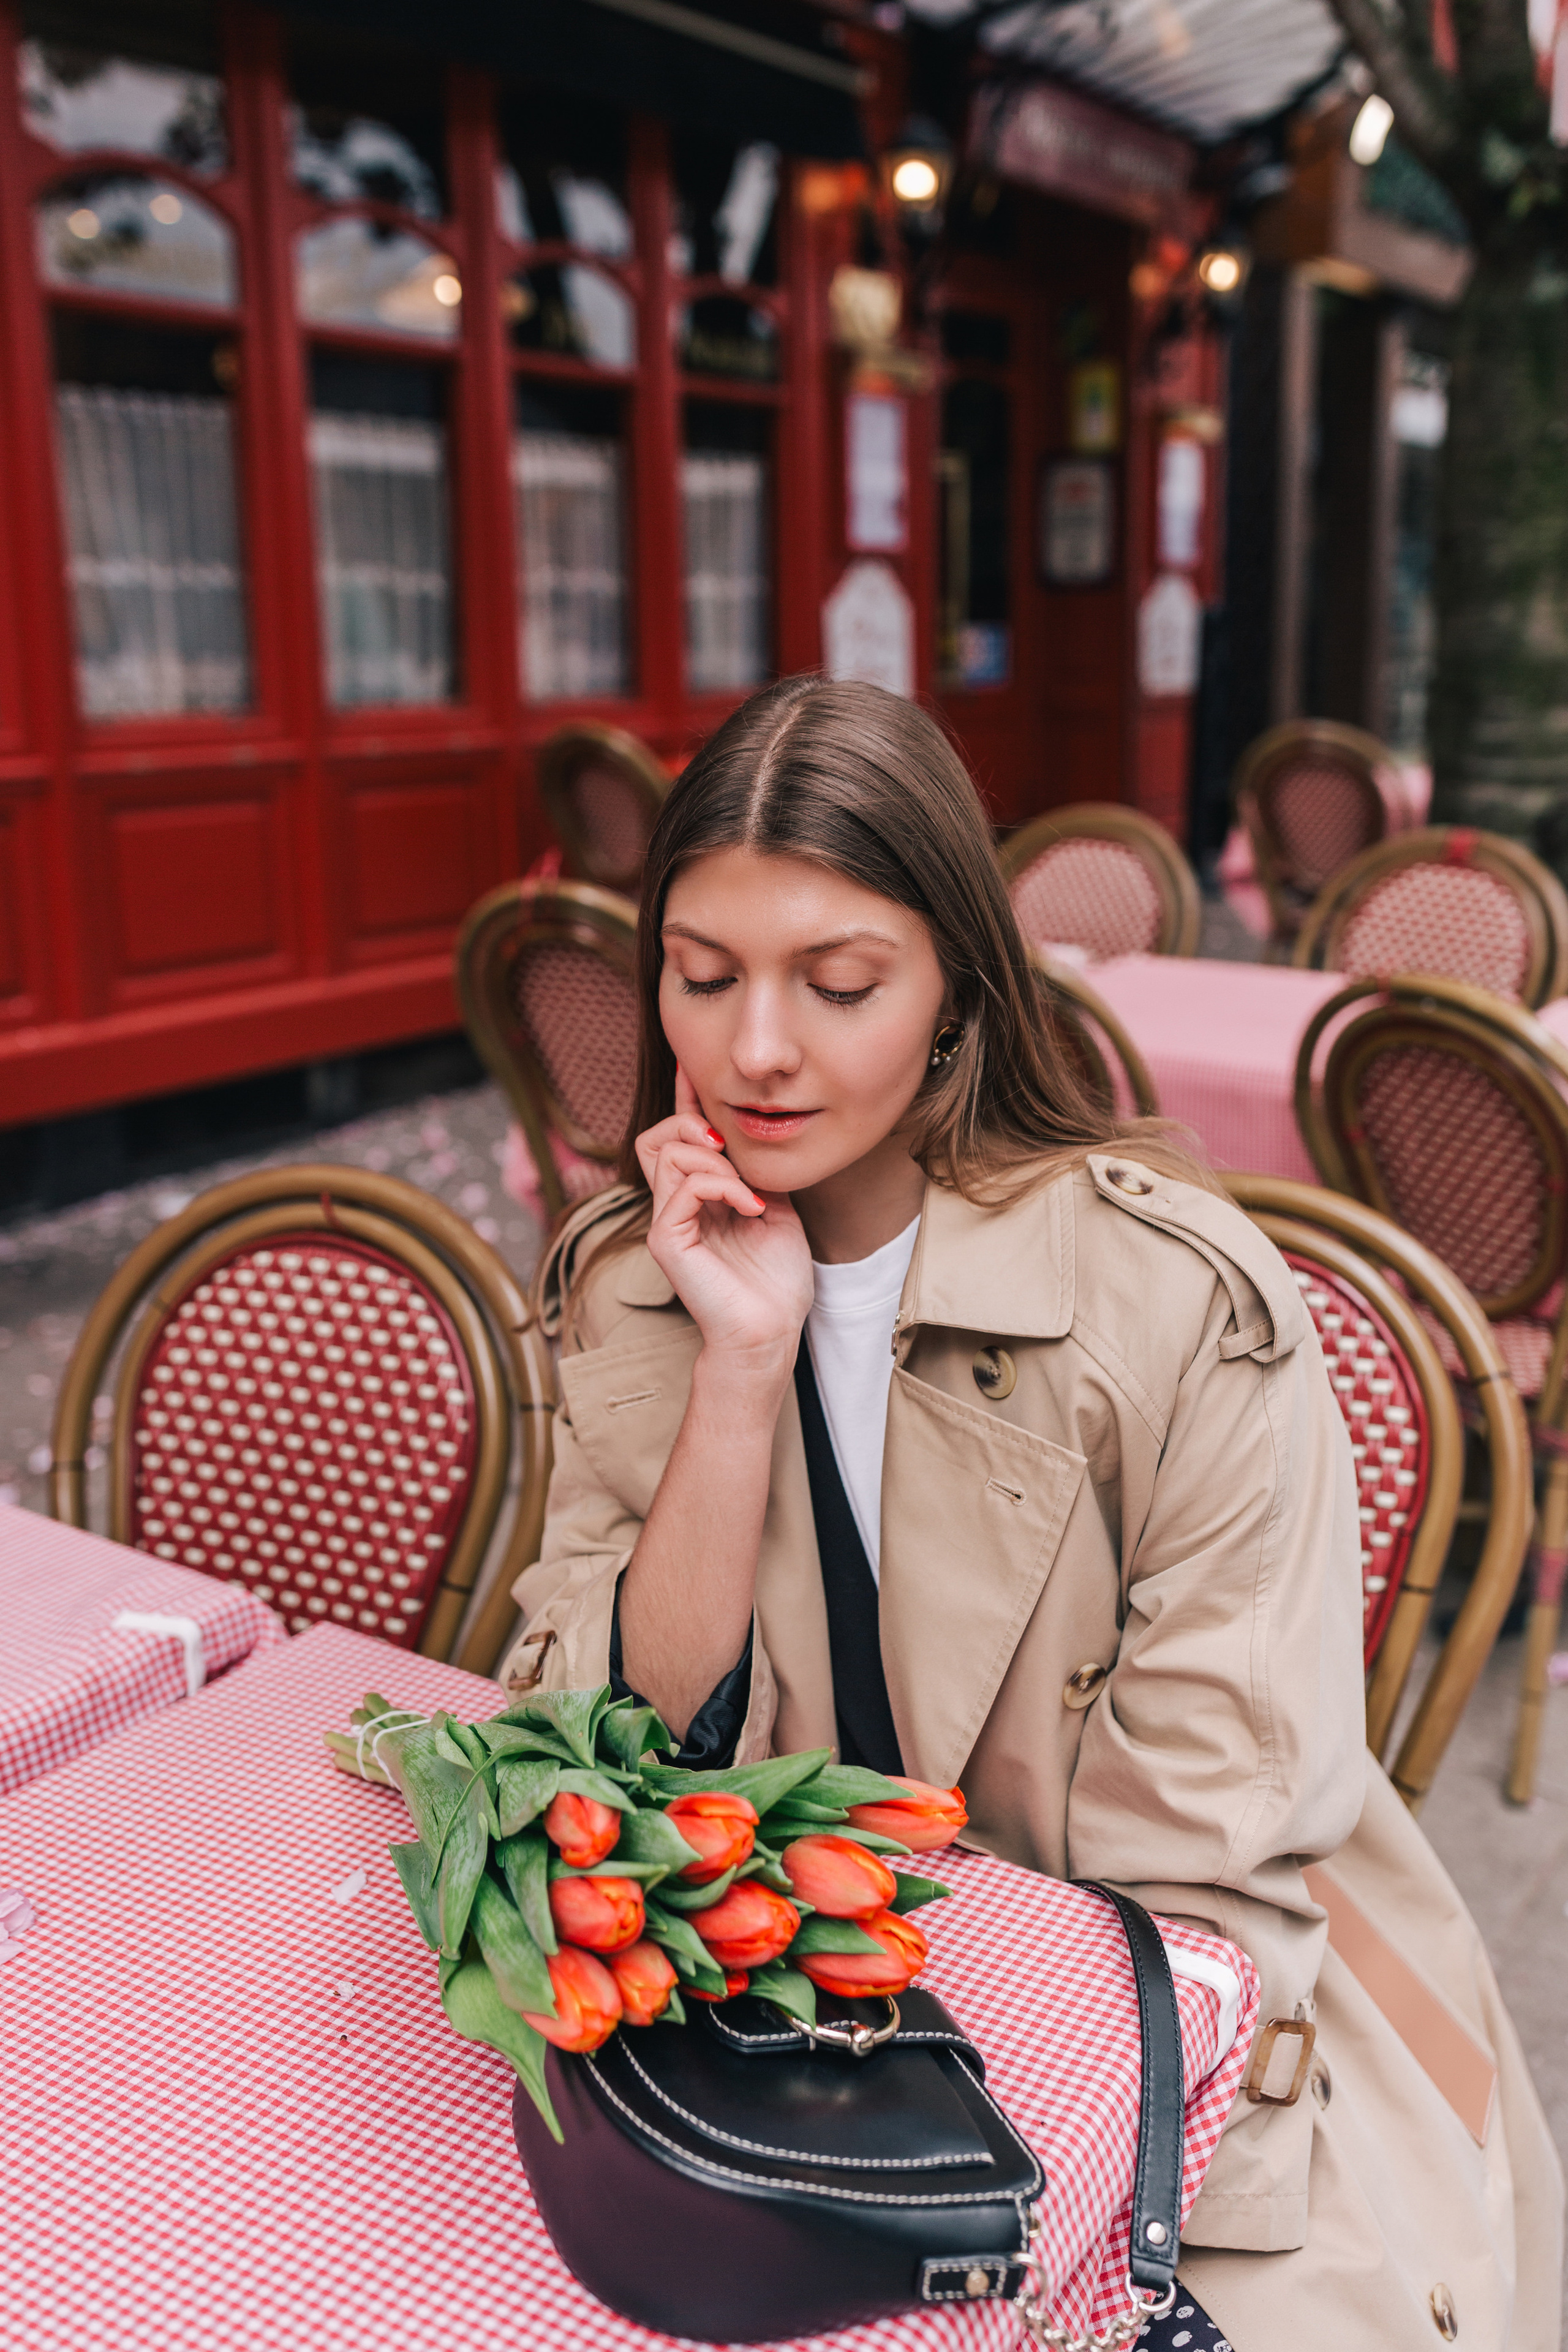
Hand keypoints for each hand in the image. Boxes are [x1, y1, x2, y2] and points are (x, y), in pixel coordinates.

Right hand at [636, 1067, 811, 1378]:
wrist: (772, 1330)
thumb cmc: (775, 1282)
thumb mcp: (777, 1209)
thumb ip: (757, 1173)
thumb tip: (754, 1136)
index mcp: (698, 1198)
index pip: (677, 1138)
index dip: (685, 1098)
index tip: (695, 1065)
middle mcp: (674, 1206)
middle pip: (655, 1137)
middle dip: (689, 1123)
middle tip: (726, 1143)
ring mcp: (666, 1222)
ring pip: (664, 1152)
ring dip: (713, 1159)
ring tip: (748, 1189)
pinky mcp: (666, 1239)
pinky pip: (683, 1186)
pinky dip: (723, 1186)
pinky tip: (751, 1208)